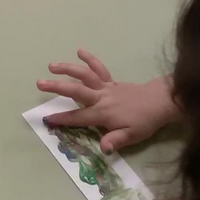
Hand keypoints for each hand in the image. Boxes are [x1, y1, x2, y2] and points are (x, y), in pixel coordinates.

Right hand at [35, 50, 180, 153]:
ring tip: (52, 66)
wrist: (160, 103)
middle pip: (76, 91)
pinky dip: (90, 59)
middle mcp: (101, 98)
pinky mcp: (110, 81)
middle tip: (40, 83)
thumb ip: (116, 140)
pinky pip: (99, 68)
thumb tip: (103, 148)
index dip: (62, 119)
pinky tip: (80, 51)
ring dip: (68, 69)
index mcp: (103, 113)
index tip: (47, 118)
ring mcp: (105, 87)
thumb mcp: (133, 136)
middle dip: (57, 87)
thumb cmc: (144, 121)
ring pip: (84, 76)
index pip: (79, 117)